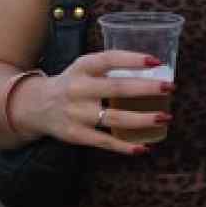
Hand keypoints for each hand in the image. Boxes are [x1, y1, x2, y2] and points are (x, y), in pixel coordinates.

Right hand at [13, 50, 173, 154]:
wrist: (36, 106)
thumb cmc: (72, 83)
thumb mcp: (84, 67)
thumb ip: (110, 66)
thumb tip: (153, 68)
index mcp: (82, 67)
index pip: (109, 59)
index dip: (132, 59)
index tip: (156, 61)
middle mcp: (79, 89)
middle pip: (116, 88)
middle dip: (146, 88)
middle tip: (170, 87)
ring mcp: (76, 114)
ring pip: (114, 118)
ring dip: (142, 119)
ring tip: (164, 117)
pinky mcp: (75, 134)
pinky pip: (104, 142)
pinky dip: (124, 146)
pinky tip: (143, 147)